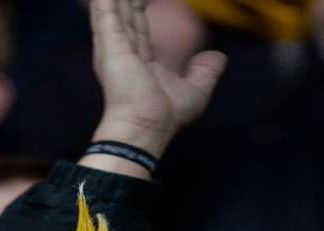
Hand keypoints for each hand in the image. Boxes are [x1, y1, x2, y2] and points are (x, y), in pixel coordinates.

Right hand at [86, 0, 226, 158]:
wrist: (148, 126)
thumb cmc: (165, 116)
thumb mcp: (196, 91)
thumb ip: (204, 72)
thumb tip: (217, 59)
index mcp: (139, 57)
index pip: (138, 20)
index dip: (140, 2)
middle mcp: (123, 47)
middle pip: (125, 7)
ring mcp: (114, 42)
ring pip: (114, 4)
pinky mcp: (109, 40)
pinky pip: (105, 7)